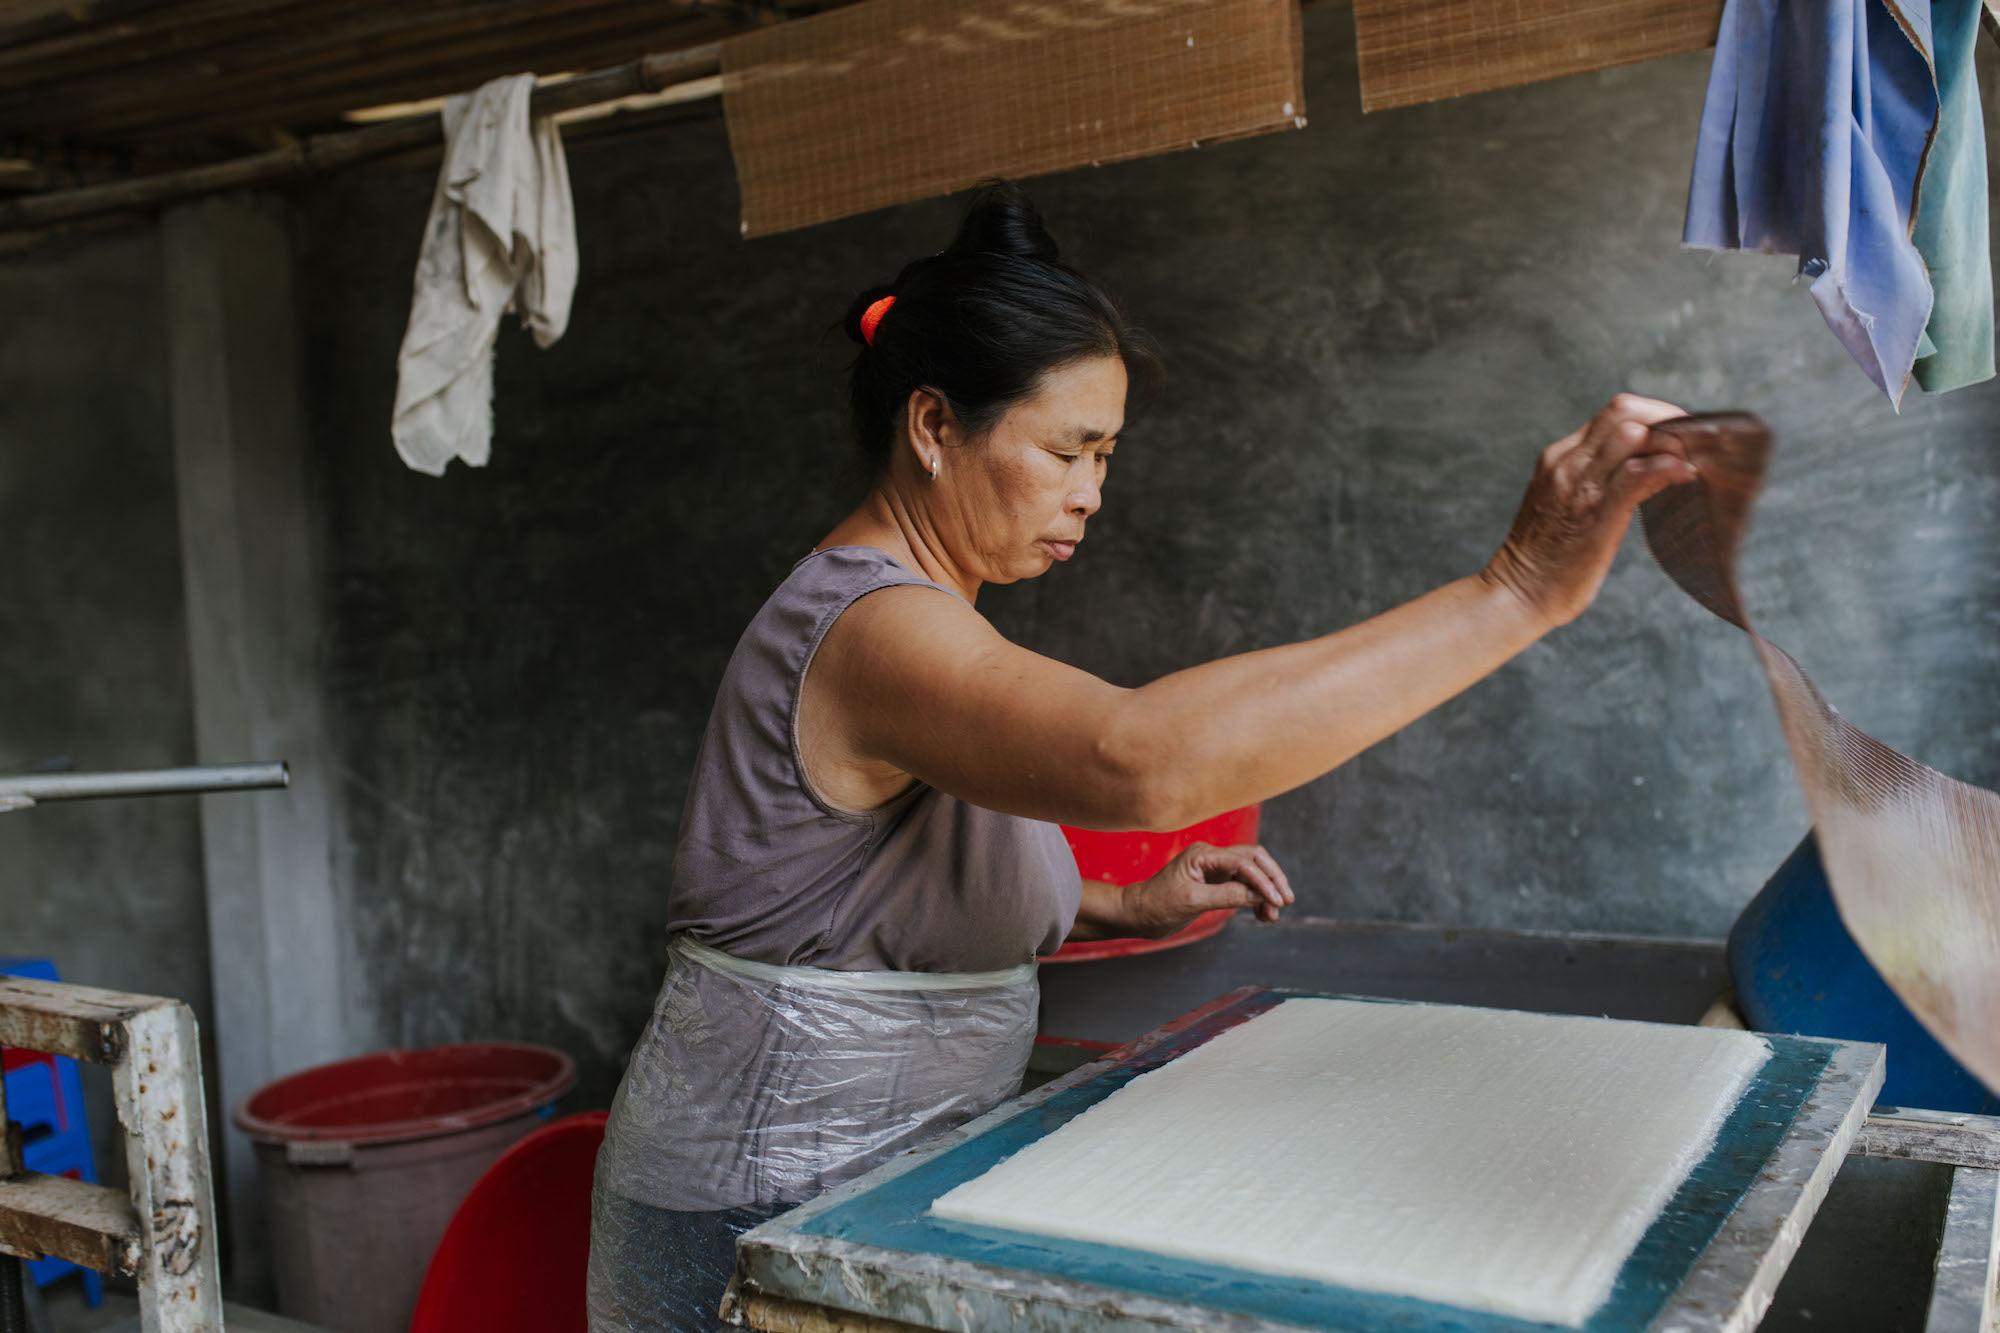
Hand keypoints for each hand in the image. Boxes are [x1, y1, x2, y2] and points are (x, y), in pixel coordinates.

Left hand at [1119, 842, 1293, 937]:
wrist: (1139, 915)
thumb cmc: (1158, 905)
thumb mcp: (1192, 901)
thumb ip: (1226, 895)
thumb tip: (1258, 895)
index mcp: (1204, 855)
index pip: (1243, 862)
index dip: (1263, 881)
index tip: (1277, 901)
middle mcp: (1212, 858)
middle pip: (1254, 860)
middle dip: (1272, 879)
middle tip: (1286, 901)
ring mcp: (1215, 870)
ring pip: (1252, 874)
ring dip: (1266, 892)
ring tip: (1271, 916)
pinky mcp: (1216, 884)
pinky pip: (1244, 886)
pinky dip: (1255, 898)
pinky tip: (1261, 914)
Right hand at [1482, 394, 1697, 628]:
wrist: (1516, 594)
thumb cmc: (1546, 559)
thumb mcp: (1569, 505)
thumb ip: (1603, 480)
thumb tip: (1654, 467)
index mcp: (1559, 457)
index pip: (1614, 413)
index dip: (1654, 416)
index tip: (1677, 436)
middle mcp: (1566, 462)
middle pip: (1625, 411)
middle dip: (1668, 418)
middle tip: (1694, 444)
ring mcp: (1578, 484)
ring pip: (1631, 432)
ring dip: (1672, 441)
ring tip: (1691, 461)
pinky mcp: (1594, 511)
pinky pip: (1636, 473)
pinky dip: (1667, 466)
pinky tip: (1686, 476)